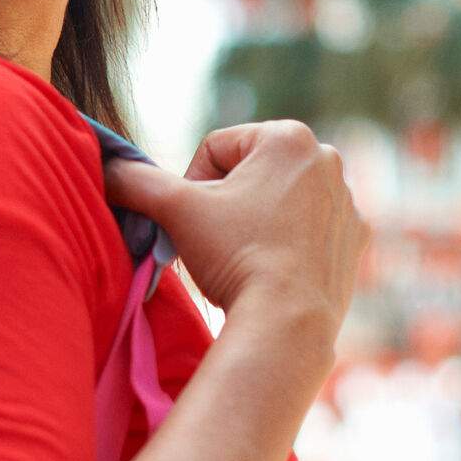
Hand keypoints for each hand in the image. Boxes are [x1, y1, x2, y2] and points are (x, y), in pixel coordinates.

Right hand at [106, 120, 363, 344]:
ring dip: (256, 222)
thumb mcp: (175, 210)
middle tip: (216, 242)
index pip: (215, 149)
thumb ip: (136, 181)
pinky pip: (307, 231)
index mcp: (289, 137)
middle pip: (249, 173)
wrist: (288, 323)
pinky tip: (275, 271)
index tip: (197, 222)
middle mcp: (326, 159)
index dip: (193, 186)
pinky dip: (288, 245)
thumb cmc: (235, 256)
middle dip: (227, 203)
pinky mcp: (355, 239)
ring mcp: (347, 201)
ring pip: (278, 201)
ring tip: (245, 258)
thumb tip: (105, 166)